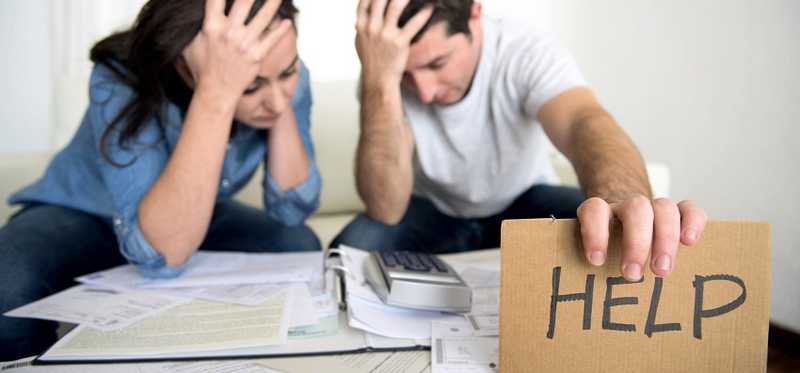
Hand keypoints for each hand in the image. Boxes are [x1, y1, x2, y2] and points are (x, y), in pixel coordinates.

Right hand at [182, 0, 291, 98]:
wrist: (216, 92)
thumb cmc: (201, 68)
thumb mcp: (189, 44)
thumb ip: (193, 26)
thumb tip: (189, 15)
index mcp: (211, 27)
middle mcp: (229, 32)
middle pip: (244, 1)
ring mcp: (245, 43)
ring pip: (263, 16)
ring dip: (273, 2)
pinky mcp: (257, 55)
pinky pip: (272, 39)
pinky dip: (281, 30)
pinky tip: (287, 22)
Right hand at [355, 0, 432, 88]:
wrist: (378, 80)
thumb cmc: (371, 61)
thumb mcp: (360, 41)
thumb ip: (361, 26)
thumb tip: (361, 16)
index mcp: (362, 26)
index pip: (365, 1)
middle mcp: (372, 27)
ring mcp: (385, 35)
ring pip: (396, 6)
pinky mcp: (399, 43)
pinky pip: (413, 24)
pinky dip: (423, 14)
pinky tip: (429, 7)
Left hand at [577, 196, 707, 280]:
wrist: (624, 226)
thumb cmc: (607, 249)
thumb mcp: (595, 255)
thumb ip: (593, 265)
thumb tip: (587, 294)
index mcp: (601, 212)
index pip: (595, 210)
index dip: (595, 232)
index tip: (597, 261)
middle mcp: (627, 206)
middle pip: (636, 209)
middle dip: (637, 243)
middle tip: (633, 276)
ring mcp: (653, 207)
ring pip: (664, 208)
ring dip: (665, 239)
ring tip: (662, 272)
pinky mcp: (677, 212)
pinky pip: (689, 208)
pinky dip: (692, 222)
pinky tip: (690, 242)